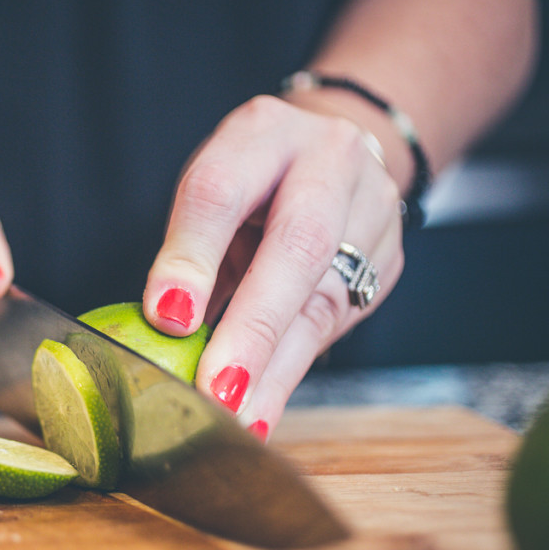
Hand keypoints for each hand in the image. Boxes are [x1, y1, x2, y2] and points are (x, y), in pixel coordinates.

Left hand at [143, 95, 403, 438]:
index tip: (167, 315)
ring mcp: (370, 209)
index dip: (192, 257)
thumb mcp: (212, 191)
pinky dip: (290, 371)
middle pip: (296, 245)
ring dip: (274, 368)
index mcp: (263, 132)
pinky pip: (334, 324)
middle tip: (217, 387)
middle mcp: (328, 160)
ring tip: (238, 418)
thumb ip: (190, 250)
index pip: (221, 192)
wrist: (335, 153)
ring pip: (322, 297)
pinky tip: (261, 410)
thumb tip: (164, 327)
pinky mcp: (386, 260)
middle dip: (253, 326)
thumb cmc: (256, 179)